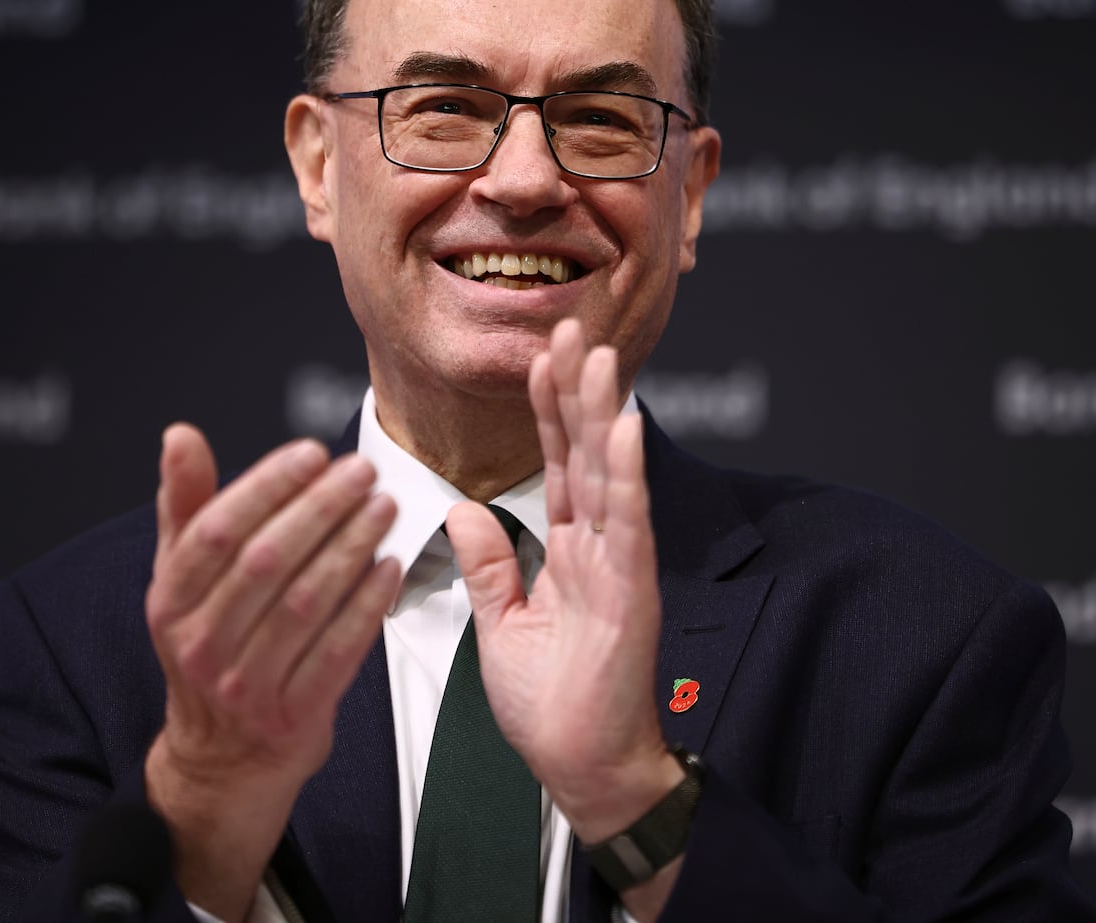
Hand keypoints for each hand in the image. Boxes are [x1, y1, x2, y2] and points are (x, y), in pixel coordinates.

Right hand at [143, 423, 400, 917]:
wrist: (223, 761)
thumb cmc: (211, 648)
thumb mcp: (181, 582)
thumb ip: (186, 507)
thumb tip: (179, 435)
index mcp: (170, 604)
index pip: (217, 532)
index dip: (267, 486)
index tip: (311, 453)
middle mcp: (201, 645)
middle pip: (266, 562)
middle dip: (321, 508)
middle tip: (363, 471)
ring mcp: (246, 686)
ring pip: (306, 602)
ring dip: (352, 547)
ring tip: (385, 507)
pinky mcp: (293, 717)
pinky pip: (339, 651)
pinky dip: (367, 605)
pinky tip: (391, 567)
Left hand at [445, 319, 682, 838]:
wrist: (580, 769)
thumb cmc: (551, 705)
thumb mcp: (503, 624)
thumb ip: (491, 564)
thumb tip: (464, 508)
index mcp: (568, 552)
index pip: (557, 464)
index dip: (548, 410)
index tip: (539, 355)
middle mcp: (598, 548)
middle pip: (584, 453)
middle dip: (576, 391)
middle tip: (570, 327)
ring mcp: (619, 566)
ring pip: (609, 475)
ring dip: (603, 414)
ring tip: (597, 356)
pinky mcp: (631, 593)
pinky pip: (628, 525)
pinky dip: (625, 476)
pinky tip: (623, 429)